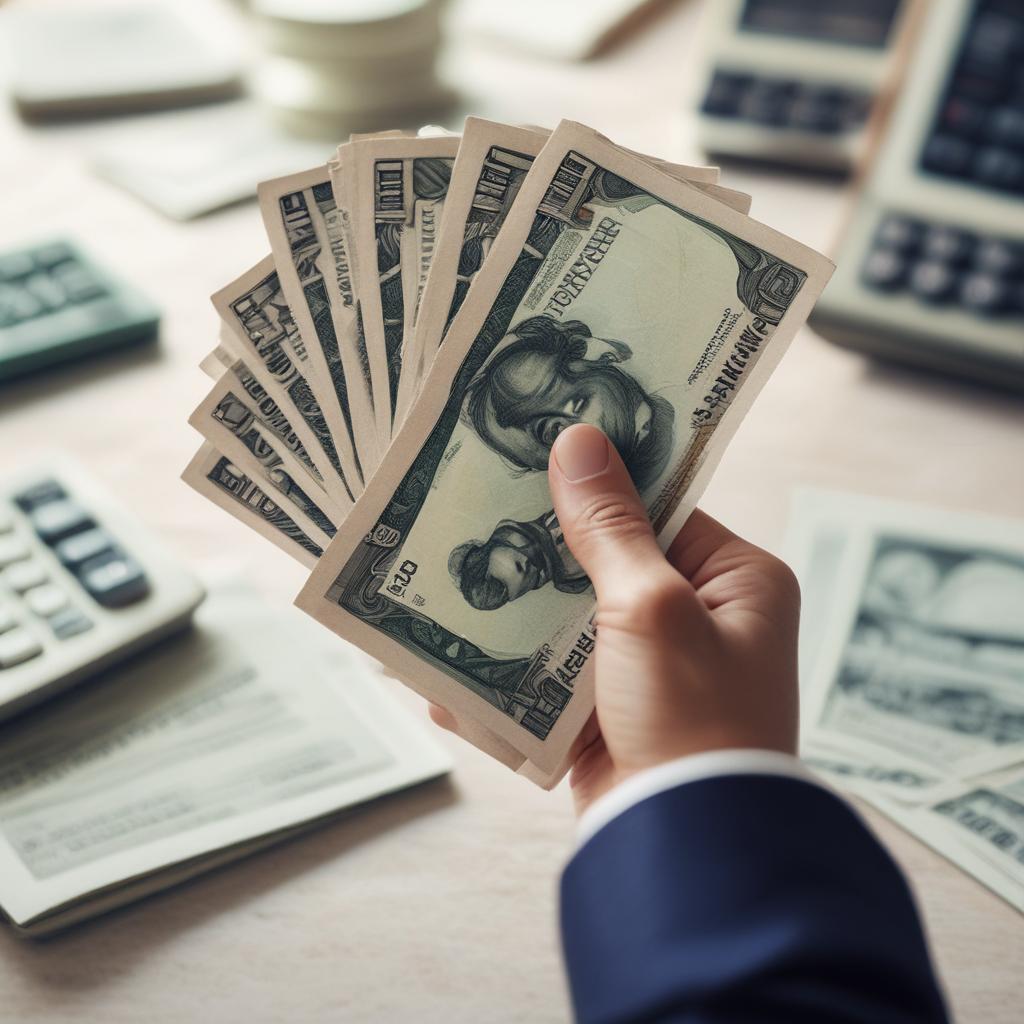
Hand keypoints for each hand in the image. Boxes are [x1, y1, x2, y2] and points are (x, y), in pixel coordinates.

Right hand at [431, 424, 799, 815]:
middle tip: (477, 507)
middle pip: (610, 559)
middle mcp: (703, 617)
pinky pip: (556, 673)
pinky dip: (510, 671)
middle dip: (545, 548)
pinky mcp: (615, 710)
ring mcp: (656, 666)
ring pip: (575, 616)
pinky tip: (447, 664)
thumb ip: (609, 528)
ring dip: (518, 611)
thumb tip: (578, 441)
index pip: (664, 506)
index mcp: (738, 580)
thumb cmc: (692, 716)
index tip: (539, 449)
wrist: (683, 847)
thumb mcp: (651, 607)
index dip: (601, 480)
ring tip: (449, 580)